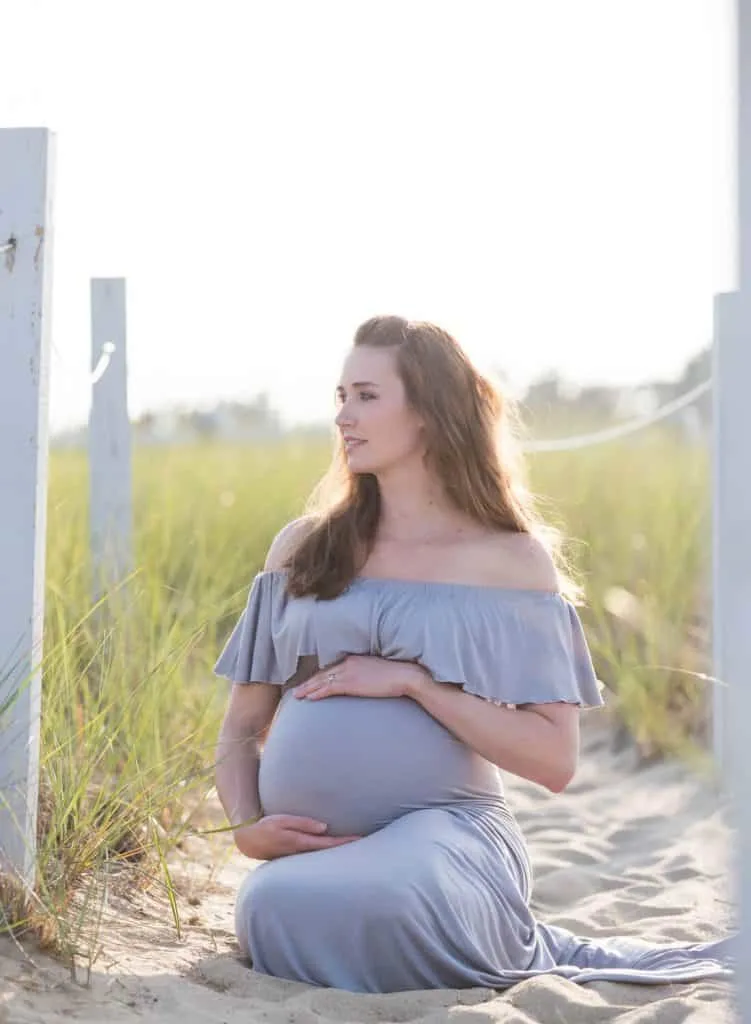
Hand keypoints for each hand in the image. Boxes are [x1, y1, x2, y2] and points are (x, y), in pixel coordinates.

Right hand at [233, 815, 362, 860]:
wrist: (250, 841)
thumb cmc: (267, 827)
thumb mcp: (282, 821)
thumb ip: (303, 823)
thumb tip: (324, 827)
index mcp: (301, 843)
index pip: (328, 844)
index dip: (345, 843)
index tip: (360, 840)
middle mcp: (303, 853)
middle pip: (330, 853)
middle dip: (348, 849)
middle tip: (370, 845)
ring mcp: (301, 857)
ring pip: (325, 856)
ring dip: (340, 852)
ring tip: (359, 847)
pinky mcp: (299, 856)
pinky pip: (318, 855)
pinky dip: (330, 852)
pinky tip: (339, 850)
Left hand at [293, 655, 430, 700]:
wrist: (405, 675)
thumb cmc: (395, 675)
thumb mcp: (375, 671)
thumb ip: (363, 674)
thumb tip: (359, 683)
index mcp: (353, 659)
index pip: (331, 669)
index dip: (318, 677)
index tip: (309, 683)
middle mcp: (348, 663)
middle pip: (323, 674)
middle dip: (309, 683)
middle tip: (296, 690)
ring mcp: (349, 672)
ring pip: (323, 681)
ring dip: (308, 688)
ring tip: (298, 696)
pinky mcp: (352, 682)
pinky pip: (330, 688)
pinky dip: (318, 692)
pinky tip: (310, 697)